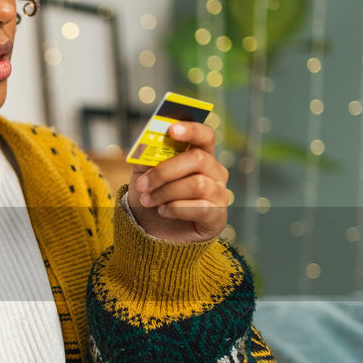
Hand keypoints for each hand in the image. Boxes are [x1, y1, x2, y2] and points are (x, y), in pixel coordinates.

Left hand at [127, 121, 229, 244]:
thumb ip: (145, 156)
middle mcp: (216, 173)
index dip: (191, 129)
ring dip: (166, 192)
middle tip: (143, 184)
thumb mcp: (142, 174)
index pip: (205, 136)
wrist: (150, 232)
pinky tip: (163, 211)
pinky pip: (201, 208)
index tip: (172, 129)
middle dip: (165, 171)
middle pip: (198, 159)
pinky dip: (176, 208)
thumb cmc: (152, 198)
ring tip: (148, 200)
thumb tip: (145, 140)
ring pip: (197, 184)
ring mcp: (220, 196)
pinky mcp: (217, 218)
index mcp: (201, 156)